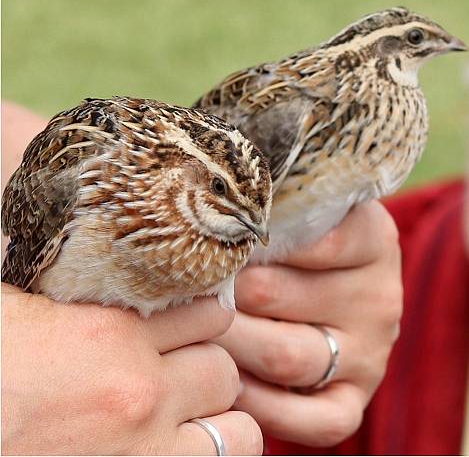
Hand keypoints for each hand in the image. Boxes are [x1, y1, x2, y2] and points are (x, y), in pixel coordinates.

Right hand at [1, 286, 262, 454]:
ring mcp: (145, 445)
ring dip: (216, 411)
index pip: (205, 309)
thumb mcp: (7, 308)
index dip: (198, 317)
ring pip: (235, 414)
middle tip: (179, 372)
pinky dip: (216, 451)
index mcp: (103, 334)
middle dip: (204, 363)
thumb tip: (46, 243)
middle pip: (221, 359)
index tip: (187, 325)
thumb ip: (48, 286)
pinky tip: (189, 445)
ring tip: (190, 414)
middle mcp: (136, 388)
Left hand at [213, 200, 402, 446]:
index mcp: (374, 240)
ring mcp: (371, 355)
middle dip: (219, 293)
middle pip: (277, 297)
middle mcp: (380, 299)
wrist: (334, 294)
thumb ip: (272, 204)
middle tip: (180, 287)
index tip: (212, 239)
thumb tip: (206, 208)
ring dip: (228, 344)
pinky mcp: (353, 403)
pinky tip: (229, 383)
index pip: (312, 237)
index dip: (249, 241)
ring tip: (194, 329)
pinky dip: (260, 405)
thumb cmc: (297, 242)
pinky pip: (311, 421)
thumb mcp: (300, 208)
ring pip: (285, 357)